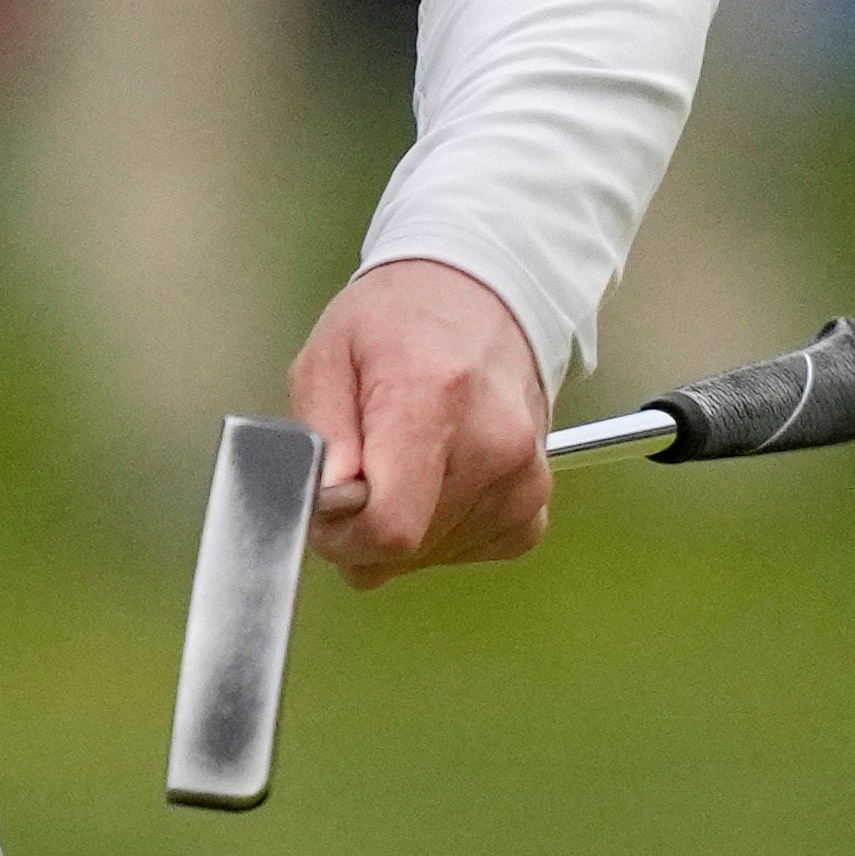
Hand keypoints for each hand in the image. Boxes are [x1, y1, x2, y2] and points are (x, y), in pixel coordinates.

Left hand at [293, 258, 550, 589]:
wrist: (479, 298)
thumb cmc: (397, 322)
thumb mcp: (327, 356)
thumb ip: (319, 437)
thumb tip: (327, 506)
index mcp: (431, 399)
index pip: (391, 526)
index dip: (343, 537)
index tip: (327, 510)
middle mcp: (492, 445)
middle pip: (407, 548)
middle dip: (363, 529)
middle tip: (355, 473)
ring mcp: (523, 479)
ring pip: (431, 557)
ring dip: (401, 529)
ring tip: (400, 460)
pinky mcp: (535, 504)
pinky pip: (468, 552)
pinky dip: (439, 532)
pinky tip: (434, 478)